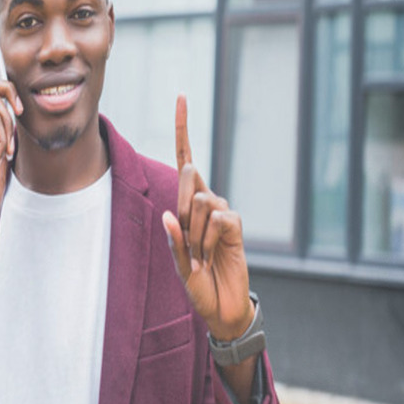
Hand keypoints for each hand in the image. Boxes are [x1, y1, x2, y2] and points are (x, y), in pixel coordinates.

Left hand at [162, 95, 253, 341]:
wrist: (222, 307)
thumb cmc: (197, 282)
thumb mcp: (177, 263)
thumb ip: (173, 240)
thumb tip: (168, 214)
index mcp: (188, 203)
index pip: (185, 158)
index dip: (183, 129)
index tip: (181, 96)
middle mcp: (207, 200)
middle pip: (189, 172)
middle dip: (180, 203)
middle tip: (186, 242)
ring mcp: (223, 211)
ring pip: (200, 200)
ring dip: (193, 233)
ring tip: (199, 256)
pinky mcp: (236, 225)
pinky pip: (217, 219)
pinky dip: (207, 241)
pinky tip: (211, 257)